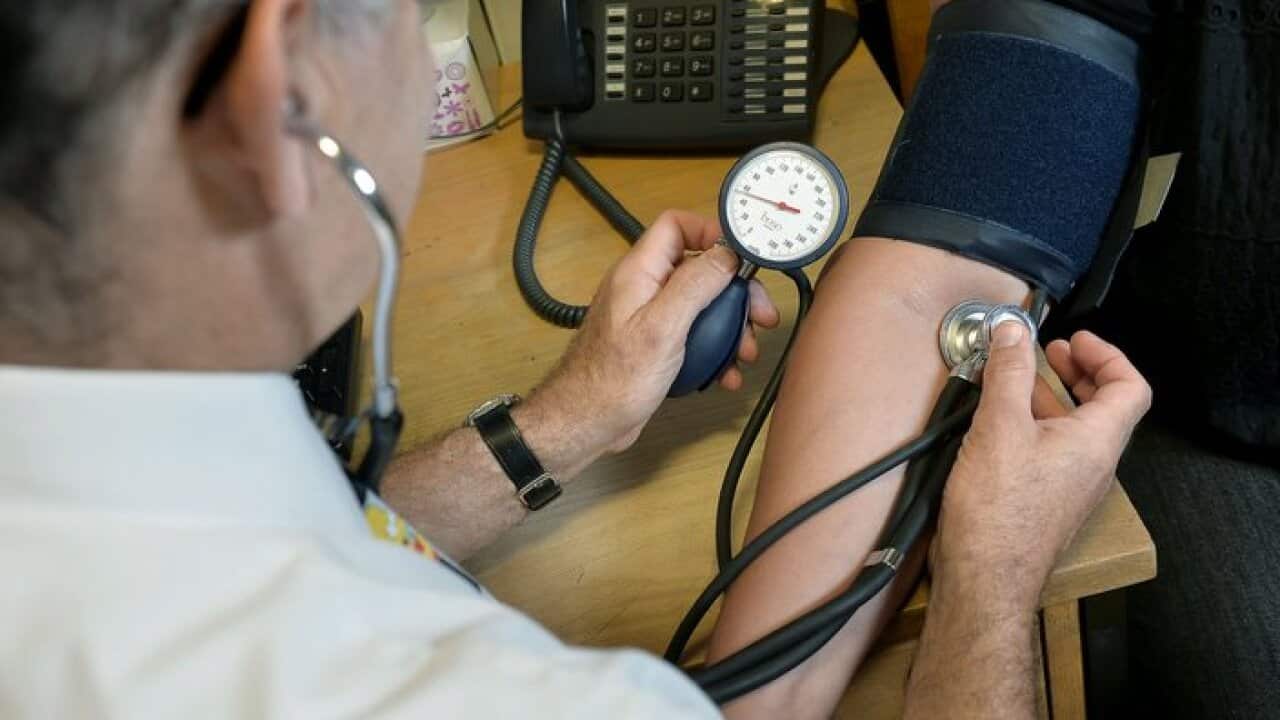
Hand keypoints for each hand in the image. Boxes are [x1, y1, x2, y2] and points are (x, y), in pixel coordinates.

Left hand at [532, 210, 778, 453]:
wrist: (586, 423)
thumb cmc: (612, 380)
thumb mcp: (662, 328)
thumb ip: (694, 285)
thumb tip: (726, 254)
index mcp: (639, 273)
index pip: (676, 226)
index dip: (712, 232)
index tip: (744, 256)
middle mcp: (644, 289)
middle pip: (699, 269)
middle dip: (734, 291)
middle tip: (760, 315)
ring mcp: (649, 318)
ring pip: (701, 306)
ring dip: (730, 327)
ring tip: (746, 351)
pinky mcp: (655, 345)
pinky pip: (693, 336)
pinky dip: (714, 351)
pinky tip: (725, 372)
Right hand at [932, 324, 1151, 613]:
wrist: (985, 578)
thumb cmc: (998, 510)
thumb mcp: (999, 426)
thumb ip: (1009, 373)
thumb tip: (1012, 331)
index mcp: (1097, 442)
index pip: (1129, 388)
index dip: (1107, 355)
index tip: (1073, 339)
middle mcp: (1094, 466)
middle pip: (1105, 407)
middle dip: (1078, 372)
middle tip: (1049, 353)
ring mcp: (1071, 488)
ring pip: (1075, 431)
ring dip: (1051, 399)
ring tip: (1015, 383)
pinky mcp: (1046, 504)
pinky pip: (1053, 453)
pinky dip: (1035, 427)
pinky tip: (998, 426)